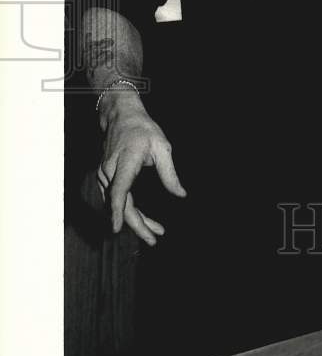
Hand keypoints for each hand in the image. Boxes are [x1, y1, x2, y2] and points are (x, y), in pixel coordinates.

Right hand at [97, 88, 185, 244]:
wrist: (121, 116)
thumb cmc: (143, 129)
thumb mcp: (162, 147)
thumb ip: (169, 173)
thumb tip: (181, 195)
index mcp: (126, 161)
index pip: (119, 190)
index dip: (117, 210)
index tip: (116, 229)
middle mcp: (110, 171)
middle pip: (120, 204)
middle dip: (136, 224)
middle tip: (154, 239)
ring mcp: (105, 174)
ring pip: (118, 204)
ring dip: (135, 220)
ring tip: (156, 232)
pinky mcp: (106, 177)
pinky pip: (116, 199)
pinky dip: (128, 211)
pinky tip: (142, 219)